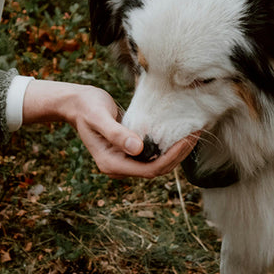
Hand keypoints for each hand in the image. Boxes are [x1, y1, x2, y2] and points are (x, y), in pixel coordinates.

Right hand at [21, 79, 196, 178]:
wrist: (77, 103)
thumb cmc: (87, 107)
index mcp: (112, 164)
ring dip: (176, 151)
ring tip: (193, 133)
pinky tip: (180, 134)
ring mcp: (125, 161)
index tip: (187, 140)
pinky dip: (168, 146)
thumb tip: (137, 148)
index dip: (171, 158)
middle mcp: (119, 167)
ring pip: (158, 163)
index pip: (150, 169)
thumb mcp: (99, 117)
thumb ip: (116, 133)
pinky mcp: (130, 152)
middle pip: (158, 169)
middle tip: (197, 134)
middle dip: (179, 154)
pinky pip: (153, 154)